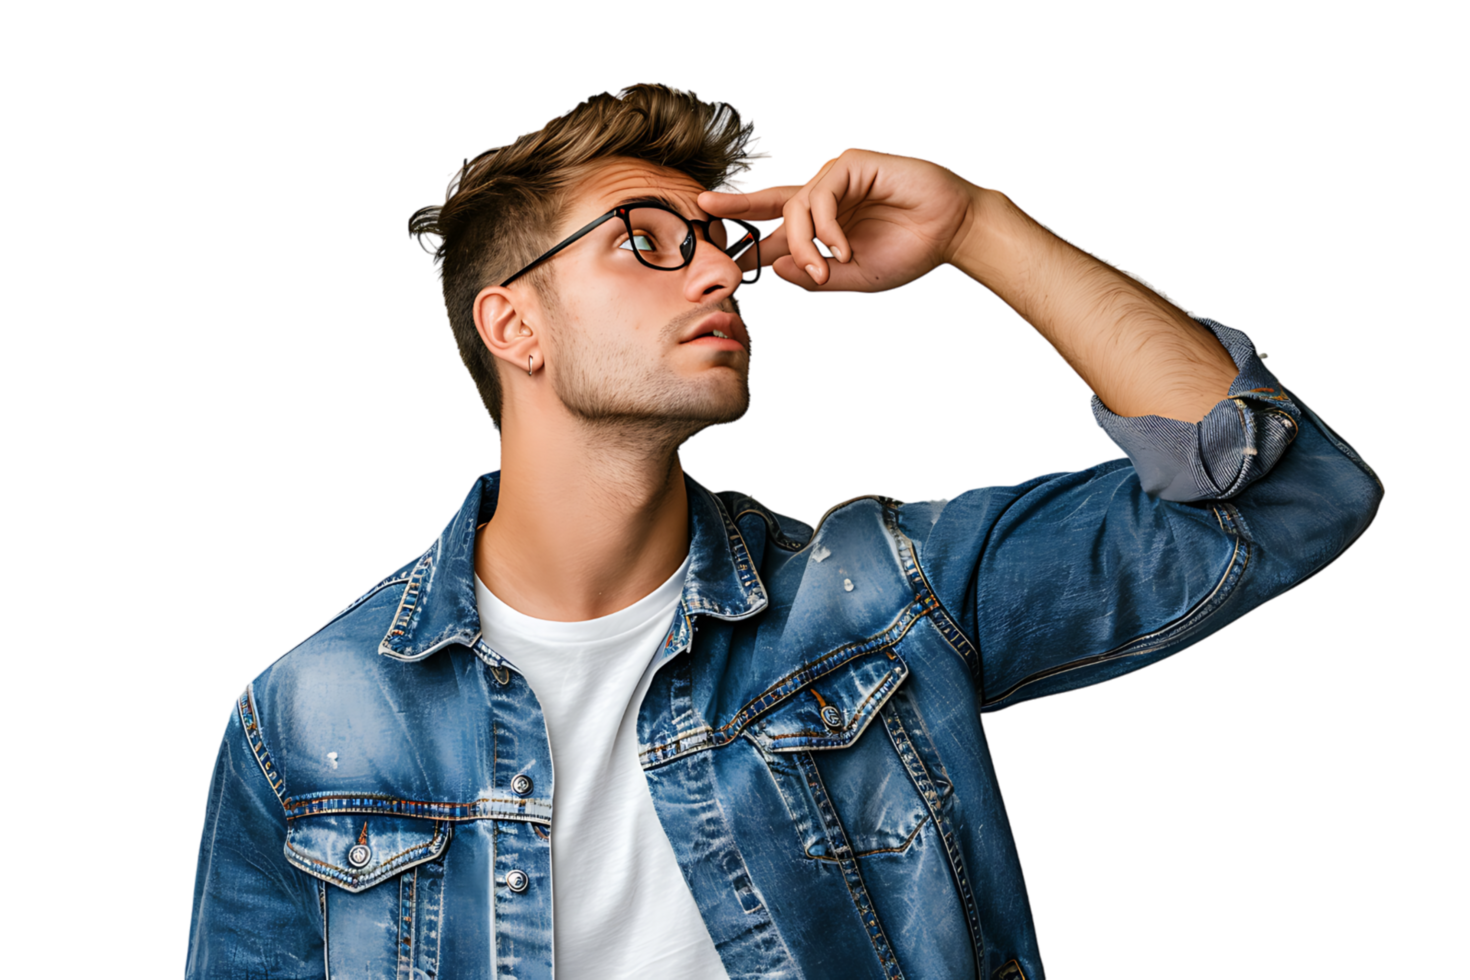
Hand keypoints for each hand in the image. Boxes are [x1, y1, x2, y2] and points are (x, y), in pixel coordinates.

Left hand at [699, 147, 979, 292]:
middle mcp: (822, 199)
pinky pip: (820, 195)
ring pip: (795, 208)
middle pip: (769, 203)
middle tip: (710, 213)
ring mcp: (835, 179)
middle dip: (737, 206)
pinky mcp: (851, 165)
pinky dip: (826, 227)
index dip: (744, 236)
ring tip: (827, 268)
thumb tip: (775, 269)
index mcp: (819, 226)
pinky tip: (842, 248)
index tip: (711, 244)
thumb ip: (814, 276)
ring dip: (804, 244)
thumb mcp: (852, 277)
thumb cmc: (907, 252)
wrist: (951, 232)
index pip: (771, 229)